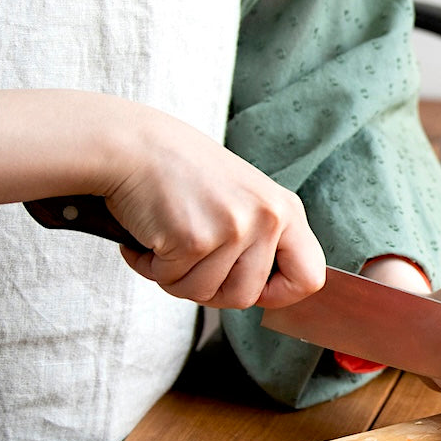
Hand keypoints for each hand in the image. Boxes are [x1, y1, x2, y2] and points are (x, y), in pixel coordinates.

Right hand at [0, 89, 325, 309]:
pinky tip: (147, 236)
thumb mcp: (241, 197)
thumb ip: (260, 238)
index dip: (280, 294)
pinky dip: (149, 266)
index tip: (254, 290)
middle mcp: (267, 218)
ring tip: (165, 242)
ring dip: (176, 278)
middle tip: (186, 262)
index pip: (310, 276)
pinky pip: (171, 280)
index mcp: (285, 209)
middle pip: (245, 297)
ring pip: (205, 294)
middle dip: (209, 290)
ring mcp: (234, 228)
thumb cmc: (181, 172)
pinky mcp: (195, 238)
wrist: (130, 143)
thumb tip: (266, 293)